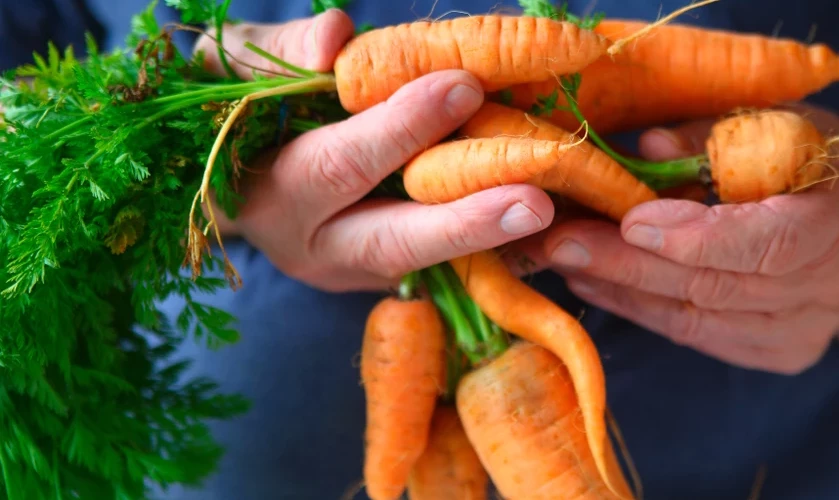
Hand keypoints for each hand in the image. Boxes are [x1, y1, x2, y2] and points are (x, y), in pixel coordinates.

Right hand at [193, 10, 553, 291]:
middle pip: (389, 242)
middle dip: (462, 221)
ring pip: (425, 265)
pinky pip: (444, 270)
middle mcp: (311, 246)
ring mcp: (350, 270)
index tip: (462, 84)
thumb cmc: (224, 106)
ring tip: (553, 218)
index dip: (398, 128)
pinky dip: (494, 249)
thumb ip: (273, 50)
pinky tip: (550, 228)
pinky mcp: (383, 275)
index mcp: (265, 193)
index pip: (337, 166)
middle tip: (534, 199)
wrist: (218, 174)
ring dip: (490, 243)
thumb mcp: (226, 66)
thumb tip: (335, 38)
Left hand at [527, 105, 838, 374]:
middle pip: (716, 285)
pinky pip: (695, 336)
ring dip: (621, 290)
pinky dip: (641, 310)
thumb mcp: (777, 124)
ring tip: (564, 260)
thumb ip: (714, 137)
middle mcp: (830, 283)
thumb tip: (651, 146)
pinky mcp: (778, 352)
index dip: (695, 236)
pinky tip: (597, 284)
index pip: (766, 241)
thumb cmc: (812, 160)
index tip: (629, 220)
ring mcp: (805, 328)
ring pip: (696, 318)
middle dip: (629, 264)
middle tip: (561, 241)